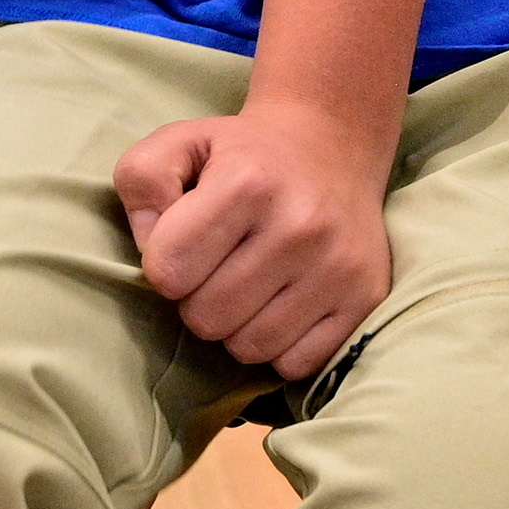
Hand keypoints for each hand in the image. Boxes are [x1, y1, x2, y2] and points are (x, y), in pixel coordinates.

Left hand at [112, 103, 395, 383]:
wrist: (332, 146)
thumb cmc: (242, 155)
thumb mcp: (179, 143)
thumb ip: (142, 181)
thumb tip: (148, 246)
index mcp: (247, 183)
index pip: (167, 272)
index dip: (162, 266)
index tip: (183, 247)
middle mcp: (300, 226)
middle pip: (206, 318)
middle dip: (197, 300)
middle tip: (216, 270)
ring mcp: (338, 267)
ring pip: (250, 348)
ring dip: (236, 328)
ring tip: (248, 288)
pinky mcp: (366, 299)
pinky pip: (296, 364)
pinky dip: (279, 347)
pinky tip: (282, 306)